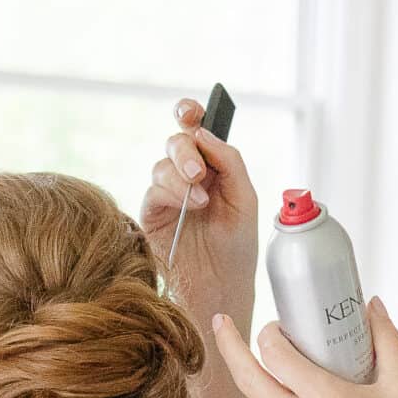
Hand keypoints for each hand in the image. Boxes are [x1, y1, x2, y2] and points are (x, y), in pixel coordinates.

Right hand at [141, 96, 258, 332]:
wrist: (221, 286)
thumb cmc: (236, 246)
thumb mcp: (245, 199)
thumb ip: (229, 162)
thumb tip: (204, 133)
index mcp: (213, 167)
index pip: (196, 130)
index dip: (189, 113)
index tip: (189, 111)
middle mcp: (188, 177)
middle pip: (176, 142)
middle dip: (186, 151)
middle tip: (198, 171)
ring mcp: (168, 196)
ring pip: (162, 166)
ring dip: (180, 176)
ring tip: (200, 199)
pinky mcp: (151, 215)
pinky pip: (152, 191)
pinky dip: (170, 192)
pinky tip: (190, 206)